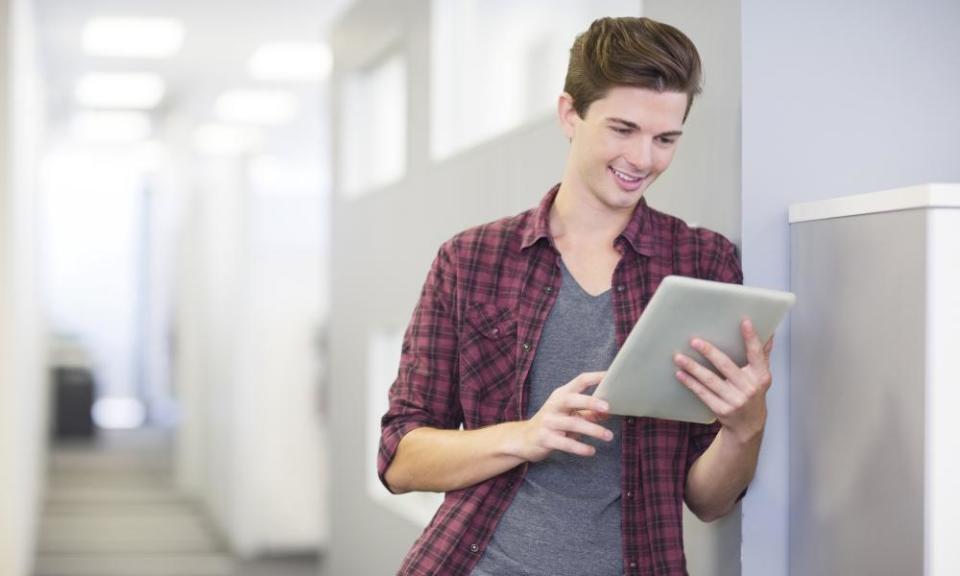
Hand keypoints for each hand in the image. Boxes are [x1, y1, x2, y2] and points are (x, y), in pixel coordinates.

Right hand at [518, 371, 612, 461]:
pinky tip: (591, 451)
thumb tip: (610, 412)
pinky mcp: (545, 438)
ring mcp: (548, 422)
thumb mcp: (569, 414)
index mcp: (561, 395)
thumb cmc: (552, 423)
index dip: (596, 378)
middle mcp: (554, 405)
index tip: (612, 376)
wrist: (524, 439)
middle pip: (571, 399)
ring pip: (572, 423)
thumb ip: (588, 412)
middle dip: (590, 402)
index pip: (580, 381)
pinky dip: (579, 447)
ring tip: (608, 436)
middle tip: (607, 407)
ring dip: (592, 429)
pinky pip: (565, 443)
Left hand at [673, 319, 773, 443]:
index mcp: (761, 376)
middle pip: (726, 366)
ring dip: (693, 367)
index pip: (756, 354)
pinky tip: (681, 374)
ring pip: (711, 380)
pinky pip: (703, 393)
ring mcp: (735, 400)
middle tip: (694, 341)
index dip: (751, 338)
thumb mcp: (761, 377)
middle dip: (709, 352)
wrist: (749, 426)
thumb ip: (762, 355)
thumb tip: (769, 334)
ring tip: (679, 357)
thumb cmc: (752, 394)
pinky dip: (691, 383)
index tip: (744, 322)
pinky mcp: (722, 410)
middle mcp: (749, 388)